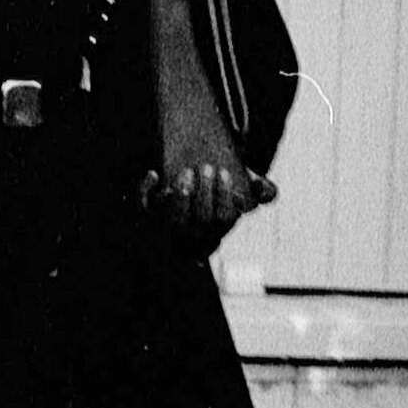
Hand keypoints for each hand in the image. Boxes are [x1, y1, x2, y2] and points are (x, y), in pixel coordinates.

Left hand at [141, 161, 278, 253]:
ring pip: (173, 222)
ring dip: (180, 196)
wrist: (173, 208)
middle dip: (204, 194)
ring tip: (186, 171)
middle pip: (200, 222)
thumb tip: (264, 187)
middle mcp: (190, 240)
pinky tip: (153, 174)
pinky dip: (145, 193)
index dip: (224, 196)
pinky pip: (143, 213)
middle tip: (206, 167)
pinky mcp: (143, 223)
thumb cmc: (211, 199)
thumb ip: (257, 190)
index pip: (222, 220)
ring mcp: (165, 234)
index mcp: (213, 235)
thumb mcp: (236, 194)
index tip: (224, 172)